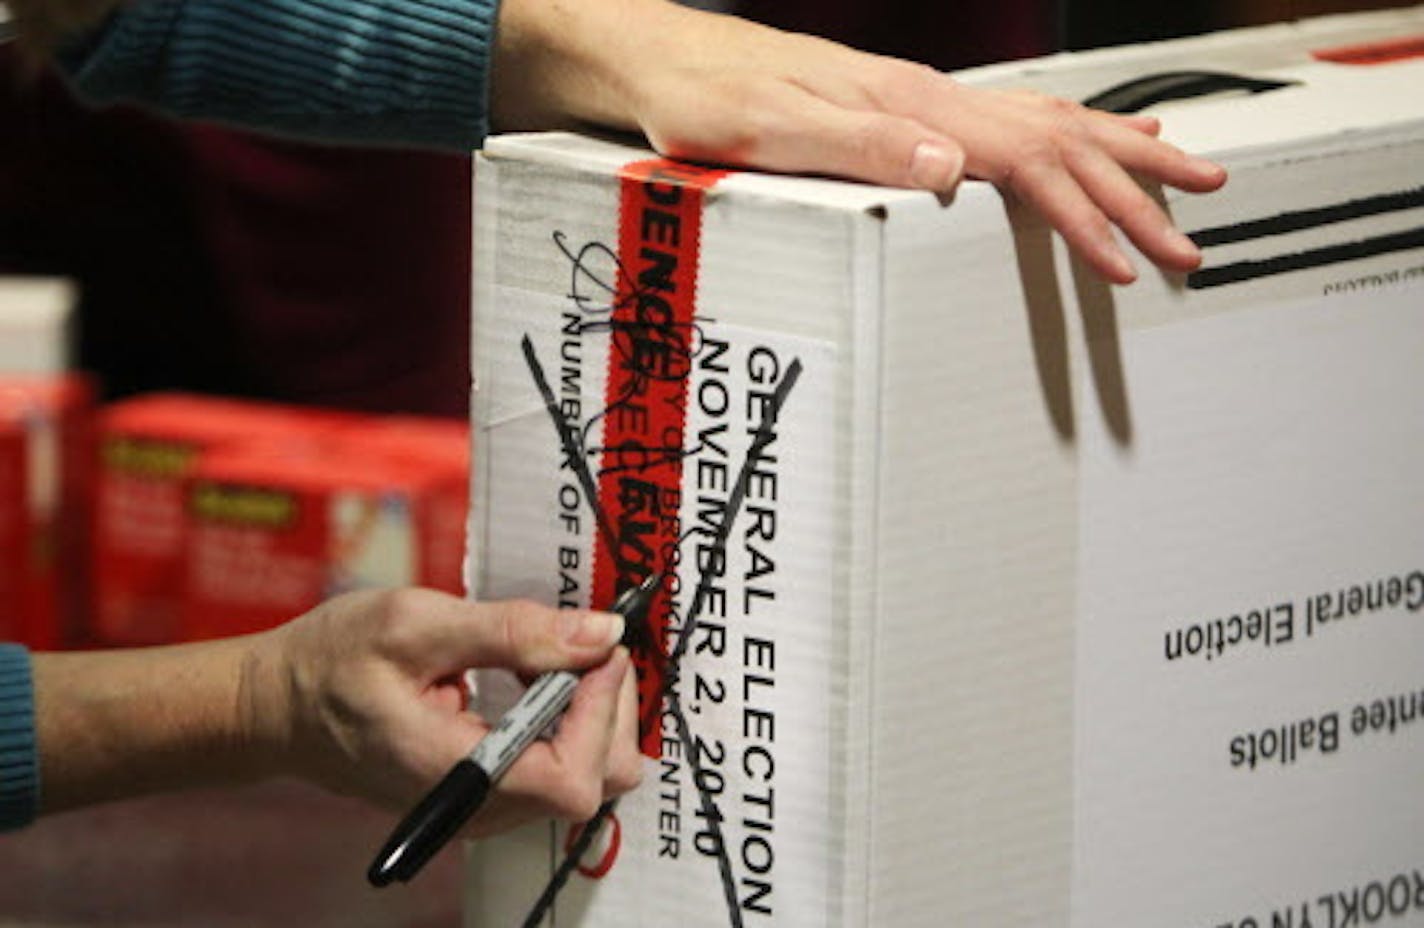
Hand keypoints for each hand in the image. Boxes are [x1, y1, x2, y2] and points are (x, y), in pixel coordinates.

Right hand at [243, 588, 642, 835]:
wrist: (277, 706)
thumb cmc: (331, 662)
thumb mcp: (415, 624)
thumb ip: (513, 632)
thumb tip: (600, 635)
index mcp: (456, 776)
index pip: (573, 778)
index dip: (601, 710)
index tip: (595, 646)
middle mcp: (477, 809)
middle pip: (597, 782)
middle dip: (609, 707)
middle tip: (582, 643)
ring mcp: (484, 808)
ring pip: (587, 776)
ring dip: (591, 709)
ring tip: (552, 654)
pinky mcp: (488, 794)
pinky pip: (557, 766)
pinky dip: (568, 718)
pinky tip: (538, 675)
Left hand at [491, 0, 1226, 283]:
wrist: (655, 59)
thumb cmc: (699, 98)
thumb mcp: (768, 129)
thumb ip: (859, 146)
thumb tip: (954, 169)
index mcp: (908, 109)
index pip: (1027, 163)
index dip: (1086, 217)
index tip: (1131, 265)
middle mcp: (925, 98)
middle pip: (1058, 138)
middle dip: (1132, 195)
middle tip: (1192, 244)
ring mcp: (917, 99)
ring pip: (1046, 122)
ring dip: (1118, 159)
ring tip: (1184, 182)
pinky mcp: (899, 109)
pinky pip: (1010, 121)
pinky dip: (1065, 138)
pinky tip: (1081, 147)